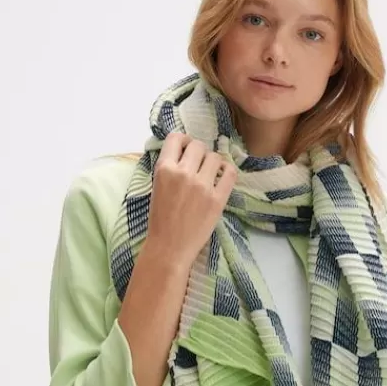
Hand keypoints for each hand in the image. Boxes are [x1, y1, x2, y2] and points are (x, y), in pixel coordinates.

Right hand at [146, 132, 237, 267]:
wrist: (169, 248)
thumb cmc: (160, 220)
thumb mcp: (156, 187)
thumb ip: (169, 168)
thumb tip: (184, 152)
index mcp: (164, 169)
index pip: (176, 138)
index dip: (183, 141)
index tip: (186, 150)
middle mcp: (183, 173)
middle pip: (198, 145)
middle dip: (198, 153)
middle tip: (198, 166)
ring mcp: (202, 186)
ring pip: (215, 157)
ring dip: (212, 163)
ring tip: (209, 174)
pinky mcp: (218, 199)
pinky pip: (230, 173)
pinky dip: (227, 171)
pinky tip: (221, 177)